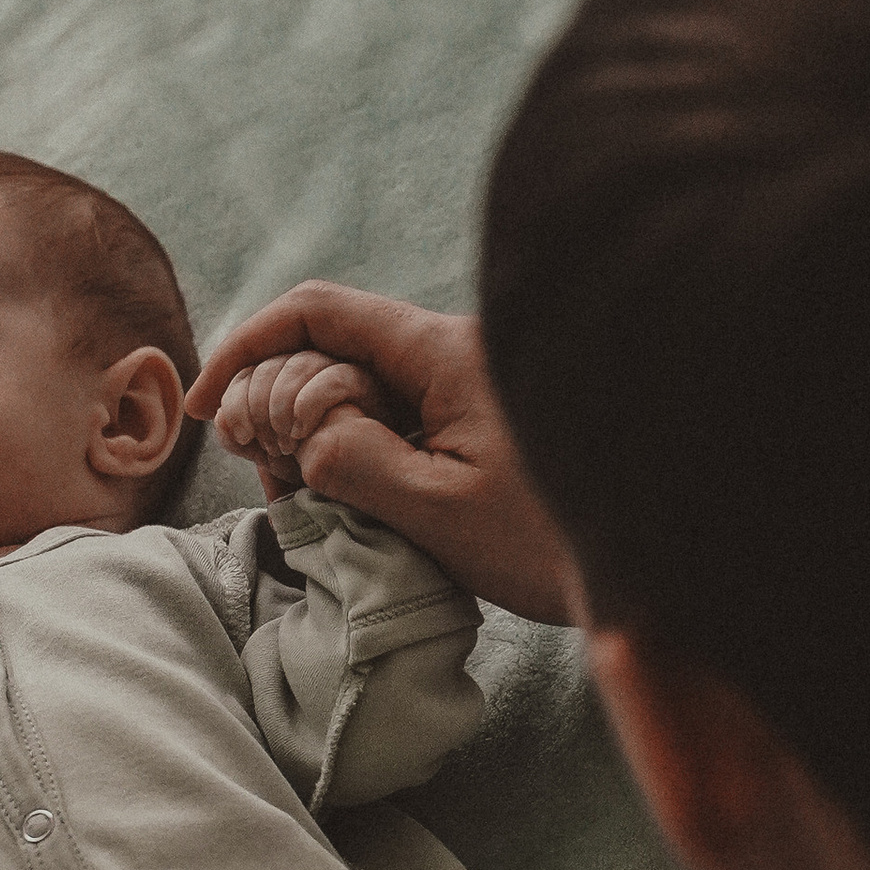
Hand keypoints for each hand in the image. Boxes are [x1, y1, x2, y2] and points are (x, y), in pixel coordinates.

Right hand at [188, 286, 580, 621]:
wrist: (665, 558)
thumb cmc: (560, 543)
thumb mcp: (442, 514)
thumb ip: (356, 464)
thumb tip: (303, 432)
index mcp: (444, 352)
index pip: (317, 310)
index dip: (244, 348)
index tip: (203, 410)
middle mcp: (454, 351)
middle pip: (328, 347)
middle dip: (276, 405)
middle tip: (267, 477)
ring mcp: (467, 384)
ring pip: (357, 385)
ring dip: (313, 437)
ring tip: (306, 502)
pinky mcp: (478, 420)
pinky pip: (393, 416)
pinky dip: (353, 452)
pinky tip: (348, 503)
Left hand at [213, 348, 381, 500]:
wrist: (352, 490)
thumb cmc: (313, 471)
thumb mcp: (266, 455)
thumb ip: (239, 435)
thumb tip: (218, 418)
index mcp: (285, 377)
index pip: (249, 368)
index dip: (234, 398)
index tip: (238, 436)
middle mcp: (312, 367)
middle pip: (268, 362)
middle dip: (251, 403)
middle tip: (254, 441)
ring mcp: (341, 372)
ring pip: (298, 364)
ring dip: (278, 406)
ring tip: (283, 445)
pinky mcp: (367, 386)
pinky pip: (333, 377)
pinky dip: (308, 404)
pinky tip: (302, 434)